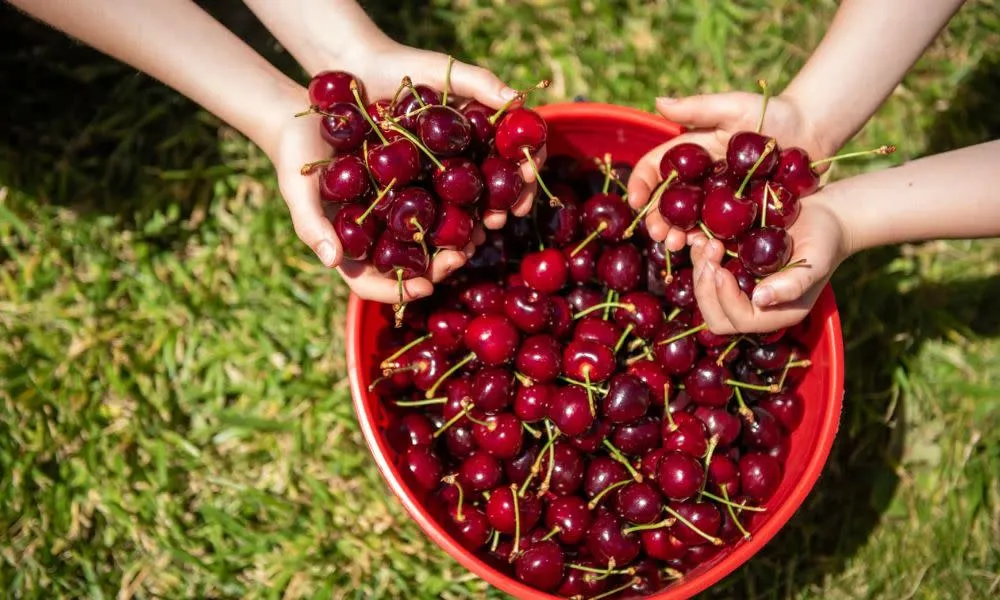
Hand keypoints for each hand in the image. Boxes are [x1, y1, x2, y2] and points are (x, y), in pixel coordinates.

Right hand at [269, 43, 541, 302]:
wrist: (308, 117)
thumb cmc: (294, 158)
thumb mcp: (298, 189)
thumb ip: (311, 225)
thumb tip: (331, 262)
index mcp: (351, 247)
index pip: (373, 283)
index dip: (399, 289)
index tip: (425, 286)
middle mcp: (378, 235)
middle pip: (411, 265)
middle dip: (438, 267)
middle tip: (461, 256)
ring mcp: (398, 211)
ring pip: (431, 238)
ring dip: (456, 241)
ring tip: (478, 233)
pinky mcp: (414, 184)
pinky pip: (440, 202)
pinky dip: (461, 206)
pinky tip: (480, 201)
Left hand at [348, 41, 544, 229]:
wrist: (353, 73)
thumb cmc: (404, 66)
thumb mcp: (445, 71)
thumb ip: (481, 83)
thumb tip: (519, 100)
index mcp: (481, 133)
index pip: (515, 155)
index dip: (525, 172)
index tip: (526, 180)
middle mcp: (465, 157)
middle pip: (495, 187)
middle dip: (504, 205)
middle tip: (502, 217)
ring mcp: (437, 175)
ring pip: (465, 206)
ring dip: (476, 225)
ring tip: (479, 234)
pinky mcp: (408, 187)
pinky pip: (428, 212)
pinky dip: (439, 229)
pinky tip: (444, 243)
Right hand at [626, 91, 827, 250]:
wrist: (814, 132)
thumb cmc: (774, 113)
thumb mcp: (734, 106)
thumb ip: (697, 107)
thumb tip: (657, 103)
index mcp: (691, 156)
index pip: (656, 170)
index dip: (641, 184)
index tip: (636, 201)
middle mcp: (700, 181)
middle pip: (669, 203)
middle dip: (657, 219)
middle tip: (657, 233)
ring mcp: (720, 202)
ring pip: (690, 222)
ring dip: (678, 236)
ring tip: (676, 245)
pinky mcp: (743, 217)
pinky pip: (722, 233)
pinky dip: (709, 243)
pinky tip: (703, 250)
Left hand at [686, 193, 849, 334]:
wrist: (822, 217)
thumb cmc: (825, 239)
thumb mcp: (816, 260)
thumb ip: (793, 284)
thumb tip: (760, 300)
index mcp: (777, 313)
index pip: (741, 320)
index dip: (725, 298)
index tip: (720, 269)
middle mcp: (755, 307)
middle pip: (716, 315)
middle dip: (705, 287)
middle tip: (709, 252)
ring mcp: (741, 290)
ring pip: (706, 295)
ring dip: (699, 270)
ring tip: (705, 240)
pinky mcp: (732, 271)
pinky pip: (705, 274)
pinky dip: (698, 258)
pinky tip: (700, 237)